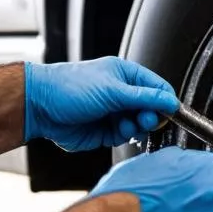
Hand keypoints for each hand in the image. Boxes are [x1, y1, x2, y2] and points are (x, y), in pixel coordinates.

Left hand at [24, 57, 178, 150]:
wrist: (41, 107)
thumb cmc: (70, 88)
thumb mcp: (113, 91)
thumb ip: (145, 98)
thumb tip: (170, 102)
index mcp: (125, 75)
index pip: (157, 87)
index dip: (165, 101)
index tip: (169, 112)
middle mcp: (121, 94)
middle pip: (151, 109)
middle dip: (150, 116)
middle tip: (145, 120)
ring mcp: (114, 113)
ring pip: (139, 125)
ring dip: (136, 127)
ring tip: (125, 124)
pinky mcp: (106, 131)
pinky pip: (125, 136)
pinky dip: (124, 135)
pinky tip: (115, 131)